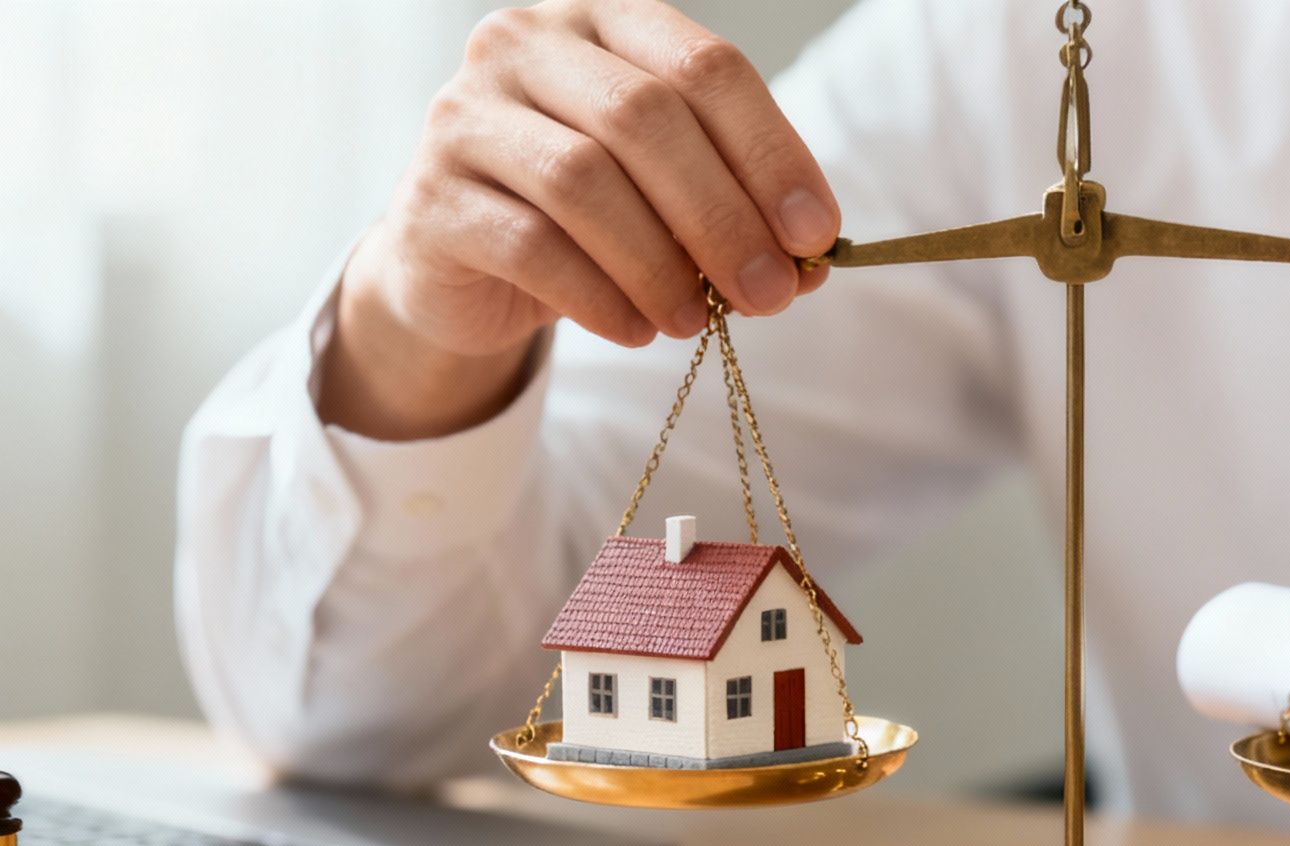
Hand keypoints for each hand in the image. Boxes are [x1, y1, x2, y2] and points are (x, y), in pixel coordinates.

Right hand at [324, 0, 835, 438]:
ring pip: (583, 180)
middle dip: (721, 215)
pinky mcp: (432, 198)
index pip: (705, 67)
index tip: (817, 234)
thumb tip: (813, 262)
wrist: (466, 264)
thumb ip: (738, 210)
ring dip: (659, 263)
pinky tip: (638, 329)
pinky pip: (530, 246)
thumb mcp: (670, 199)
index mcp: (604, 22)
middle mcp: (525, 45)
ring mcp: (466, 115)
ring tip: (699, 320)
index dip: (771, 152)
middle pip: (645, 118)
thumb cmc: (588, 218)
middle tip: (770, 293)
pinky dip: (600, 297)